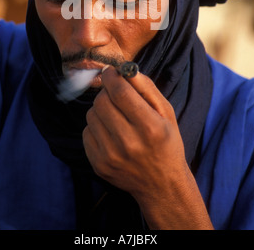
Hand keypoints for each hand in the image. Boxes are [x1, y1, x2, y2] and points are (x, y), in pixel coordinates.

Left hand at [82, 66, 213, 229]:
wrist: (161, 185)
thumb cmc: (166, 143)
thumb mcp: (166, 112)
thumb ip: (147, 88)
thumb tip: (125, 69)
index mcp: (150, 127)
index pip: (120, 93)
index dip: (112, 77)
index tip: (111, 71)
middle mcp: (128, 143)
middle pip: (102, 102)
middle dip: (106, 91)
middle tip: (115, 93)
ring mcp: (111, 156)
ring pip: (91, 115)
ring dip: (100, 109)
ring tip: (115, 115)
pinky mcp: (98, 164)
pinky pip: (86, 132)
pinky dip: (96, 126)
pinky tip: (110, 132)